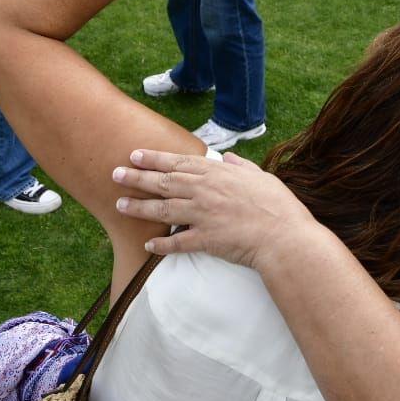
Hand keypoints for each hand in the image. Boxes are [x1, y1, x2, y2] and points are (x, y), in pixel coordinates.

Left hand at [112, 149, 319, 267]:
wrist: (284, 236)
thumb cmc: (278, 205)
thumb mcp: (261, 176)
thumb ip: (241, 166)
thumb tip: (228, 157)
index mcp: (217, 174)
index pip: (178, 162)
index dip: (154, 158)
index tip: (135, 155)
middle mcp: (204, 191)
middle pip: (163, 182)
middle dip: (137, 178)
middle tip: (115, 175)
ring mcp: (203, 215)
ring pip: (163, 209)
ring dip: (139, 207)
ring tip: (120, 205)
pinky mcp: (205, 240)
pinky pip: (177, 242)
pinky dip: (161, 244)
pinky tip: (147, 245)